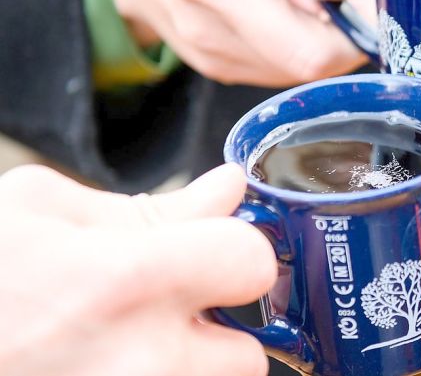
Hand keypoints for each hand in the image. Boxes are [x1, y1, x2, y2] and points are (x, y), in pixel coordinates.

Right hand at [0, 164, 275, 375]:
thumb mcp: (41, 213)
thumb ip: (150, 209)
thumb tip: (227, 192)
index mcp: (125, 283)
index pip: (251, 262)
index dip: (233, 252)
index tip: (207, 254)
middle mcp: (141, 364)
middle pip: (247, 358)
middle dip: (215, 336)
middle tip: (160, 319)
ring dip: (185, 370)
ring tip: (118, 348)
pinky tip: (95, 366)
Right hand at [105, 0, 372, 86]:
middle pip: (315, 52)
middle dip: (356, 34)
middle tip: (358, 5)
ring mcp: (210, 34)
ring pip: (302, 70)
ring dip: (330, 44)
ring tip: (320, 7)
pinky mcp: (214, 64)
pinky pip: (281, 74)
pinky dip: (301, 51)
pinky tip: (291, 20)